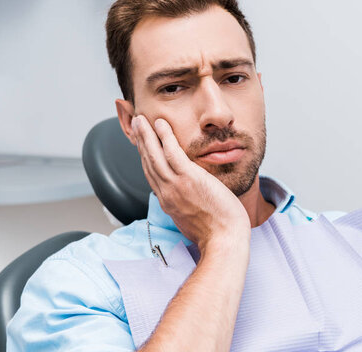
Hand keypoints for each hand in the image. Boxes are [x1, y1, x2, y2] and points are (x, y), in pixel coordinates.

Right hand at [132, 115, 249, 250]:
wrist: (224, 241)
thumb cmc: (217, 233)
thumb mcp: (194, 221)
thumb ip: (188, 208)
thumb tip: (190, 203)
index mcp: (169, 203)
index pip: (153, 176)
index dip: (146, 158)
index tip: (142, 146)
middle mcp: (166, 193)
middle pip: (149, 163)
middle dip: (141, 143)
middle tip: (137, 126)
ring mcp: (175, 186)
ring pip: (154, 155)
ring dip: (146, 135)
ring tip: (142, 120)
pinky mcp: (188, 179)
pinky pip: (171, 153)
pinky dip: (164, 137)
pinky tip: (160, 124)